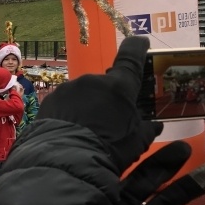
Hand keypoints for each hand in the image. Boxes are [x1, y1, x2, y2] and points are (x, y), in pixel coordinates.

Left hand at [37, 36, 160, 172]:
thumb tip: (155, 126)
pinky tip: (70, 131)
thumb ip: (146, 130)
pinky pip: (65, 103)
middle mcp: (92, 81)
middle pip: (105, 84)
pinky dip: (69, 113)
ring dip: (87, 106)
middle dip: (108, 98)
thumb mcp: (136, 144)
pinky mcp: (49, 101)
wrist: (63, 161)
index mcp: (118, 86)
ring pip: (83, 94)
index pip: (131, 58)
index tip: (140, 43)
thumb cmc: (107, 151)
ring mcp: (68, 89)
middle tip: (110, 120)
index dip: (137, 49)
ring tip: (87, 131)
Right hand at [93, 141, 204, 204]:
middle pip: (147, 177)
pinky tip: (106, 140)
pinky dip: (100, 157)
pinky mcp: (78, 192)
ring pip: (123, 170)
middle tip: (186, 145)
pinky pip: (92, 171)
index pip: (168, 198)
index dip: (188, 184)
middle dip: (164, 162)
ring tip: (152, 133)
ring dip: (138, 155)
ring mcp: (100, 196)